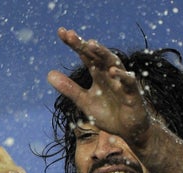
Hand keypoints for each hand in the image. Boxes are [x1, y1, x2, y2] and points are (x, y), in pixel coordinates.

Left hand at [47, 28, 151, 149]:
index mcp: (98, 74)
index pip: (85, 55)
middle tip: (70, 35)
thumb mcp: (85, 101)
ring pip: (113, 63)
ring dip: (103, 54)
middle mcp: (109, 73)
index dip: (74, 44)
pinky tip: (113, 72)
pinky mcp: (133, 94)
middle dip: (85, 45)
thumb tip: (49, 74)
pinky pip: (129, 82)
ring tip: (90, 44)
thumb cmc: (108, 113)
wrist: (128, 130)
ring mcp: (121, 82)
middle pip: (97, 55)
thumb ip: (69, 89)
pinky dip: (122, 77)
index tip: (61, 32)